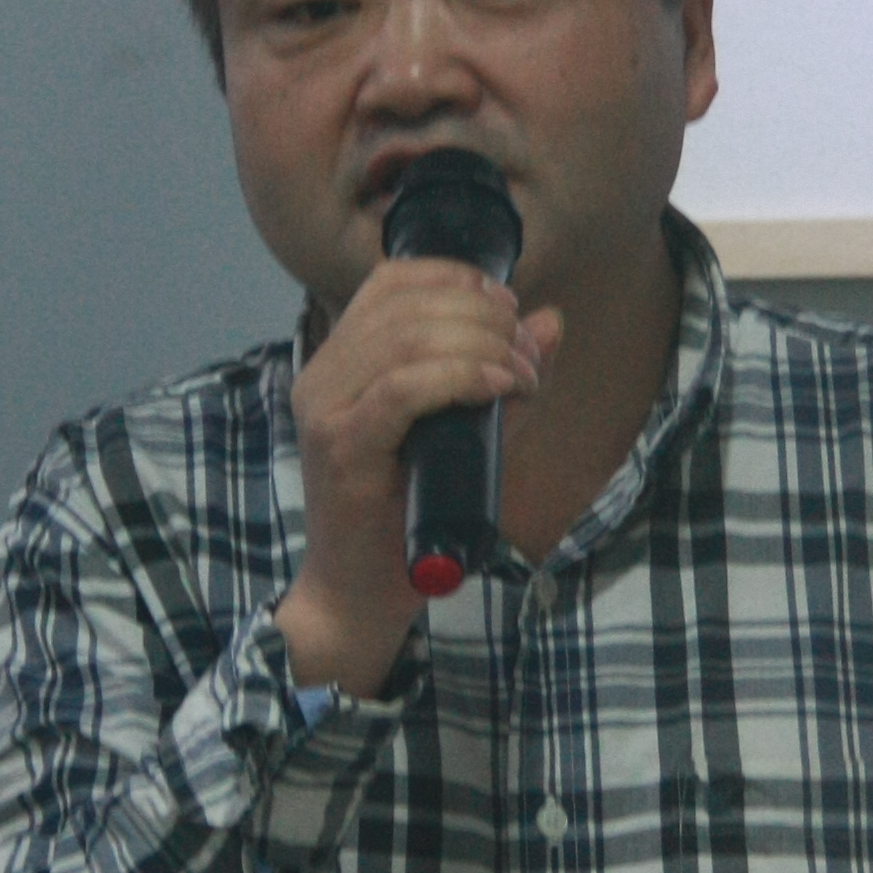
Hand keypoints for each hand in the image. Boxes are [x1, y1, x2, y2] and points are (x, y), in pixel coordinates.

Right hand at [274, 256, 557, 692]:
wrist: (360, 596)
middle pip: (406, 304)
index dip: (456, 277)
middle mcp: (322, 375)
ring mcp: (325, 410)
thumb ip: (503, 375)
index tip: (508, 306)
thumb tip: (550, 319)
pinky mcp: (342, 449)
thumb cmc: (409, 517)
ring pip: (405, 338)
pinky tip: (498, 386)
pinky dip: (458, 377)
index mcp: (341, 361)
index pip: (390, 281)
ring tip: (521, 374)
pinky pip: (401, 389)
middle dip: (483, 316)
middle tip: (527, 352)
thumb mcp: (470, 434)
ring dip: (481, 344)